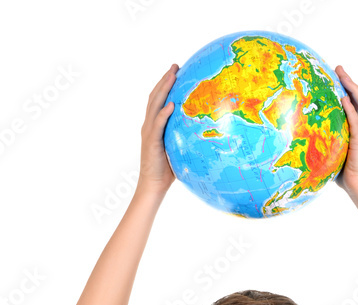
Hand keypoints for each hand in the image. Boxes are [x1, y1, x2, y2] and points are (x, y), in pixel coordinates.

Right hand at [137, 64, 178, 195]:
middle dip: (165, 80)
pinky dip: (163, 114)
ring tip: (172, 76)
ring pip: (154, 105)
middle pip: (155, 96)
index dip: (166, 84)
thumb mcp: (179, 149)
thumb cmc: (168, 170)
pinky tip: (171, 105)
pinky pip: (157, 124)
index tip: (177, 71)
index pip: (160, 100)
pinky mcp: (150, 141)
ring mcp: (149, 131)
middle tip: (175, 66)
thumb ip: (186, 136)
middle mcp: (149, 124)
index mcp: (155, 125)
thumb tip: (208, 132)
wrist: (153, 185)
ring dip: (163, 89)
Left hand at [334, 67, 357, 198]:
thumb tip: (300, 143)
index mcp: (355, 130)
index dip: (345, 90)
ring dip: (352, 88)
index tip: (334, 78)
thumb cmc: (344, 177)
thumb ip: (322, 145)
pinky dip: (351, 109)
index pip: (352, 104)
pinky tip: (343, 99)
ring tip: (342, 75)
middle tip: (338, 67)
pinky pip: (356, 121)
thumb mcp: (330, 156)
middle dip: (349, 82)